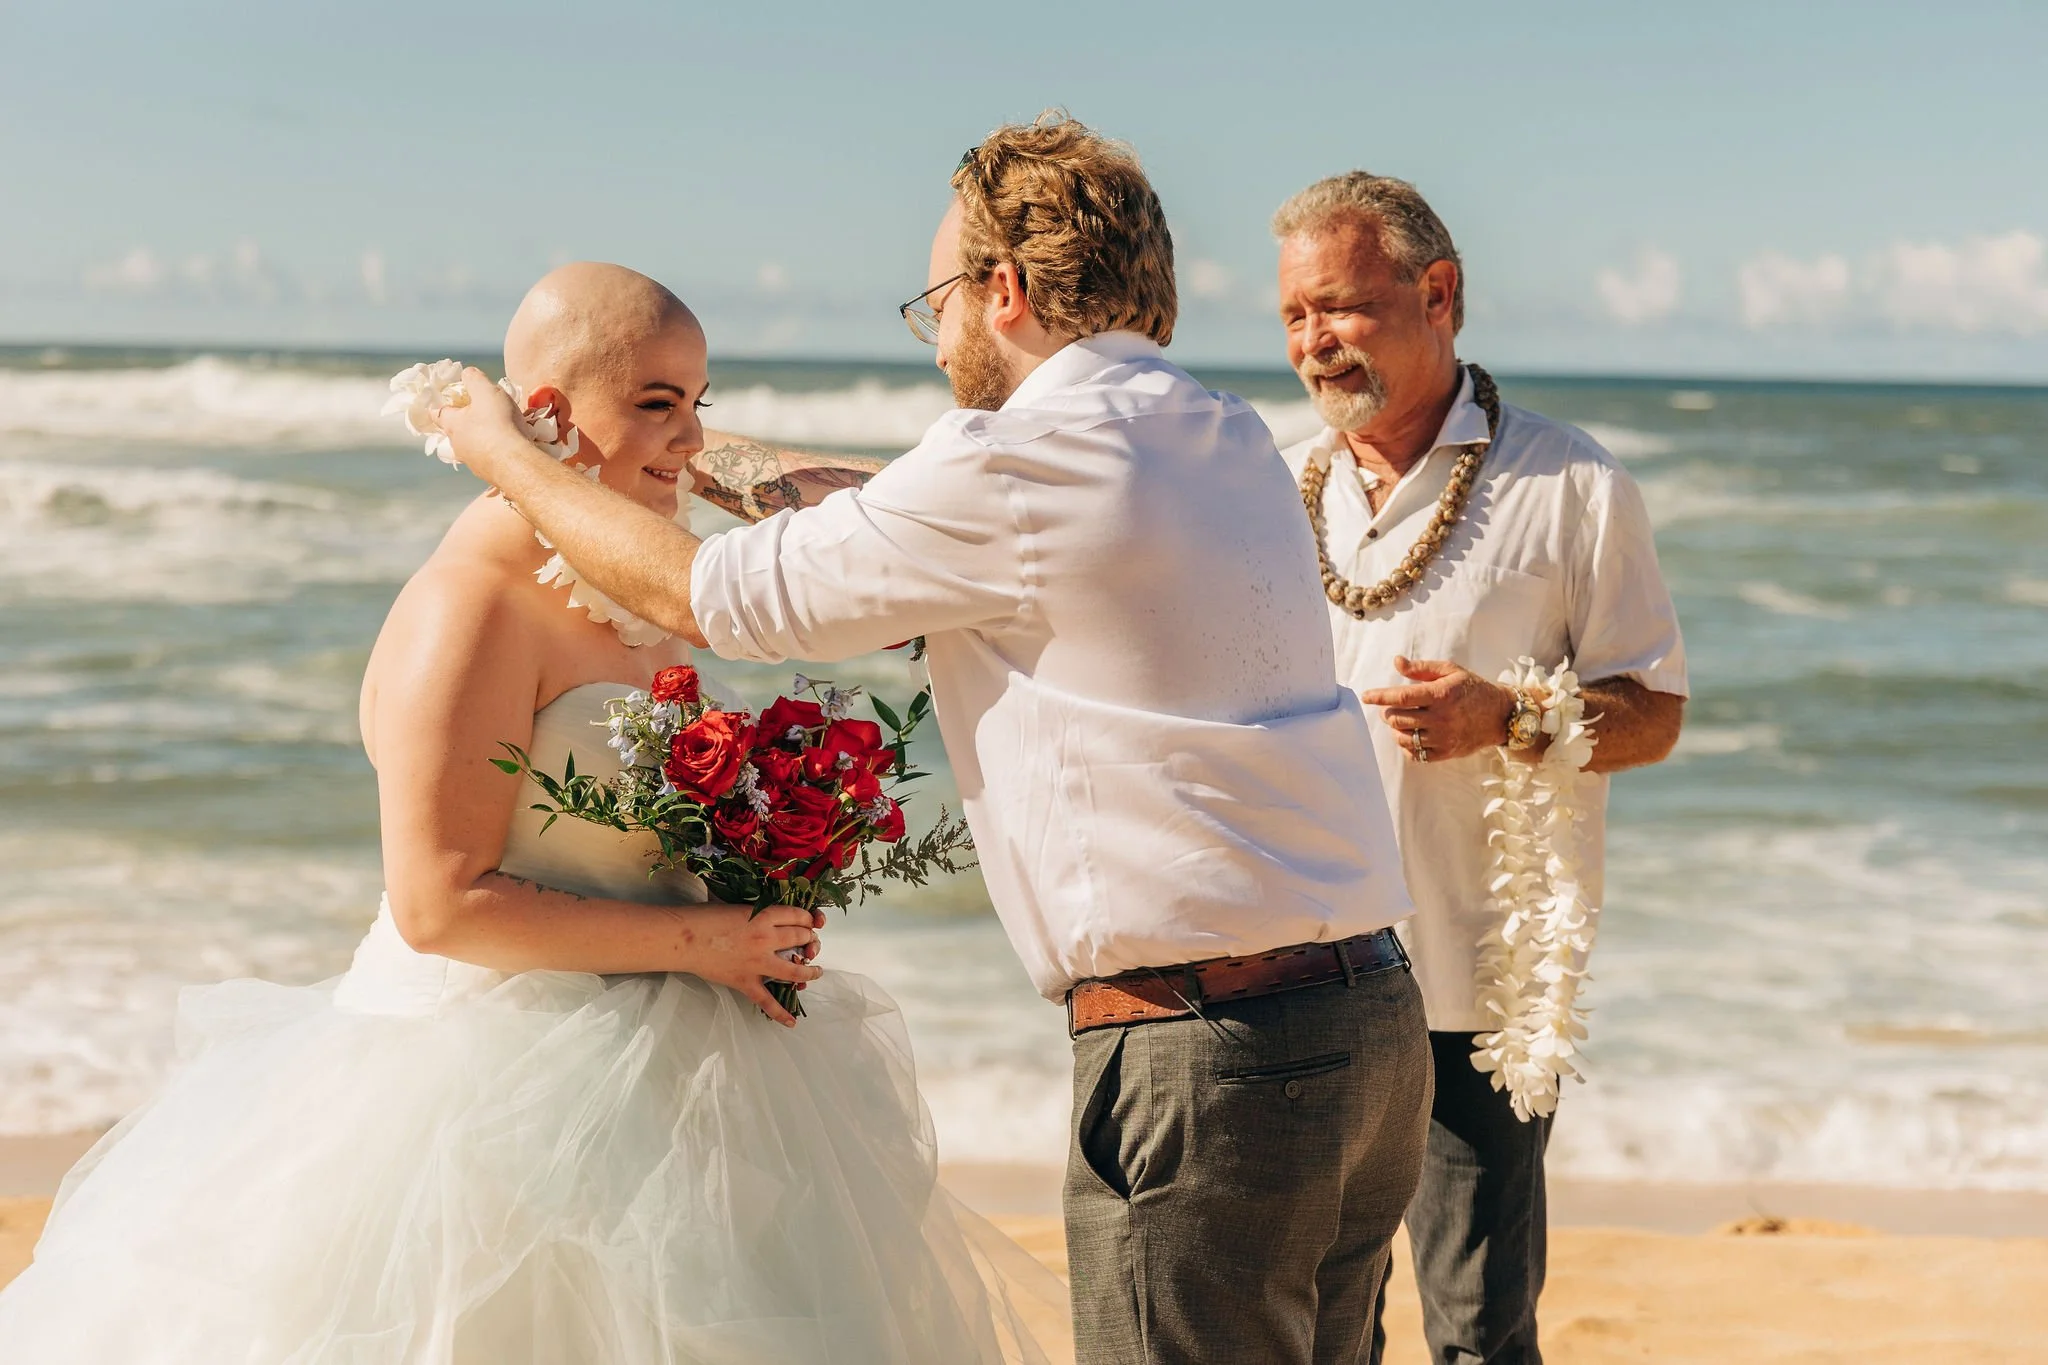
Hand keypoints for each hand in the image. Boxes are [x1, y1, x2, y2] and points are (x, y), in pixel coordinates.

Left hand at [434, 366, 527, 482]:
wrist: (516, 464)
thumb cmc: (498, 424)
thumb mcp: (486, 391)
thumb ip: (474, 379)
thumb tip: (467, 373)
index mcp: (453, 425)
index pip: (437, 413)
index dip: (441, 405)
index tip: (448, 400)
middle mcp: (459, 446)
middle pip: (457, 431)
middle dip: (468, 422)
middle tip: (483, 413)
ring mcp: (474, 463)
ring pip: (475, 447)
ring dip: (485, 438)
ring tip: (504, 430)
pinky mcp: (490, 475)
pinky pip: (492, 460)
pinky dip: (499, 453)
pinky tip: (513, 448)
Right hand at [680, 903, 824, 1026]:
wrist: (683, 938)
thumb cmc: (704, 918)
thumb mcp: (737, 907)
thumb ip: (757, 914)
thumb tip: (771, 920)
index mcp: (763, 916)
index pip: (797, 916)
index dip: (808, 919)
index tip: (810, 922)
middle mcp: (766, 939)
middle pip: (800, 939)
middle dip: (809, 940)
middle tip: (810, 943)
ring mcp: (757, 963)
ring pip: (794, 971)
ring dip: (810, 972)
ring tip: (816, 972)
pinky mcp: (746, 982)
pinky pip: (767, 1001)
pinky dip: (780, 1013)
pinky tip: (792, 1022)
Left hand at [1357, 655, 1513, 764]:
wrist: (1500, 715)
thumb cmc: (1472, 689)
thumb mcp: (1450, 671)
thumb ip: (1422, 668)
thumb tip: (1397, 662)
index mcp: (1441, 695)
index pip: (1401, 697)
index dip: (1380, 696)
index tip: (1366, 696)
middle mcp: (1441, 718)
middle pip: (1397, 719)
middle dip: (1387, 712)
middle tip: (1390, 707)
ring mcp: (1443, 738)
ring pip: (1403, 737)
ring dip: (1395, 728)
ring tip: (1401, 719)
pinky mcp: (1445, 753)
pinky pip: (1415, 753)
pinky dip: (1407, 744)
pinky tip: (1411, 734)